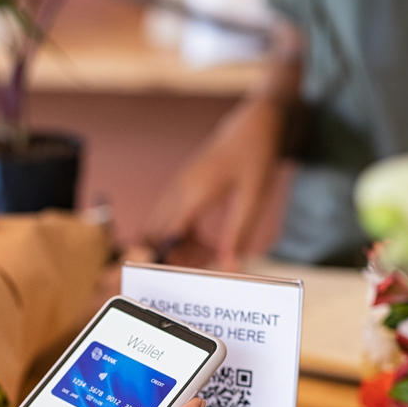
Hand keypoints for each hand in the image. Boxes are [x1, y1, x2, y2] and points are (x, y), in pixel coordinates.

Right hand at [144, 96, 283, 270]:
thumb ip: (238, 235)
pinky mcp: (180, 190)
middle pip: (153, 235)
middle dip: (170, 258)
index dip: (167, 260)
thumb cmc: (254, 157)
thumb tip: (229, 267)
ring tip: (208, 258)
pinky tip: (206, 245)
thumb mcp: (253, 199)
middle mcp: (177, 190)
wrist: (253, 127)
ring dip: (176, 249)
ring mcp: (176, 189)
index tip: (179, 279)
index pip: (165, 236)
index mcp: (192, 192)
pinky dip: (182, 238)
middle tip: (197, 271)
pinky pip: (170, 221)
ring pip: (159, 230)